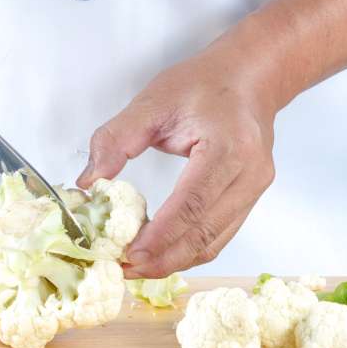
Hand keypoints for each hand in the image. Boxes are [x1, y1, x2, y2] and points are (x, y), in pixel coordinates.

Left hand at [77, 24, 278, 277]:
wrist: (249, 78)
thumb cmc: (205, 84)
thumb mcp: (153, 101)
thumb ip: (117, 139)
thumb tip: (91, 181)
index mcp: (228, 145)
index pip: (192, 201)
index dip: (161, 234)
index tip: (130, 253)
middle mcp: (250, 172)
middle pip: (205, 231)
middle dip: (164, 258)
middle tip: (126, 269)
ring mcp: (255, 188)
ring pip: (215, 240)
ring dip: (176, 260)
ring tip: (138, 267)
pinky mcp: (251, 197)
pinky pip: (220, 234)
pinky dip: (191, 249)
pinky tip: (164, 253)